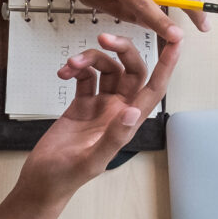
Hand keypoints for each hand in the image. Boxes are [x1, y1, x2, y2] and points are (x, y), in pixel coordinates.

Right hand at [17, 32, 180, 205]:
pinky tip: (64, 72)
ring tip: (70, 64)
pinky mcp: (81, 104)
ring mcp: (100, 106)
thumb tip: (134, 112)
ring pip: (107, 69)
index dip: (167, 65)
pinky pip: (86, 77)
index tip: (177, 41)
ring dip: (91, 59)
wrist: (41, 181)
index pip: (155, 88)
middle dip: (121, 50)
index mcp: (128, 122)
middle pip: (131, 70)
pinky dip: (77, 69)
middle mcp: (118, 110)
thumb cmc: (65, 177)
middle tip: (104, 37)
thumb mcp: (90, 160)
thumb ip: (114, 137)